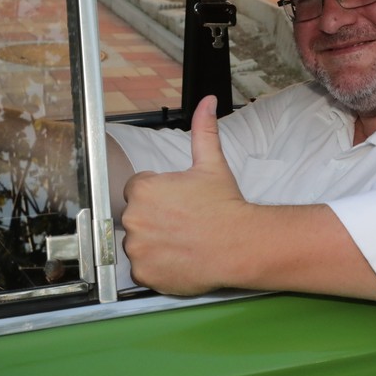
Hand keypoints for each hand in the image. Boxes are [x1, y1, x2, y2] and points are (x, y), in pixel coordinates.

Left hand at [121, 95, 248, 294]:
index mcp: (144, 189)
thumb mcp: (212, 163)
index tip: (179, 203)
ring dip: (154, 243)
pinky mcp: (144, 273)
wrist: (240, 244)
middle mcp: (134, 218)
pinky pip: (142, 269)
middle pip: (136, 217)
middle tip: (184, 222)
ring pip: (138, 243)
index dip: (161, 196)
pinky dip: (157, 266)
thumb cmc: (225, 205)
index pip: (138, 190)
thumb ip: (203, 130)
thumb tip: (207, 102)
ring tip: (182, 241)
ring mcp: (138, 249)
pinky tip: (179, 258)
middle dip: (155, 219)